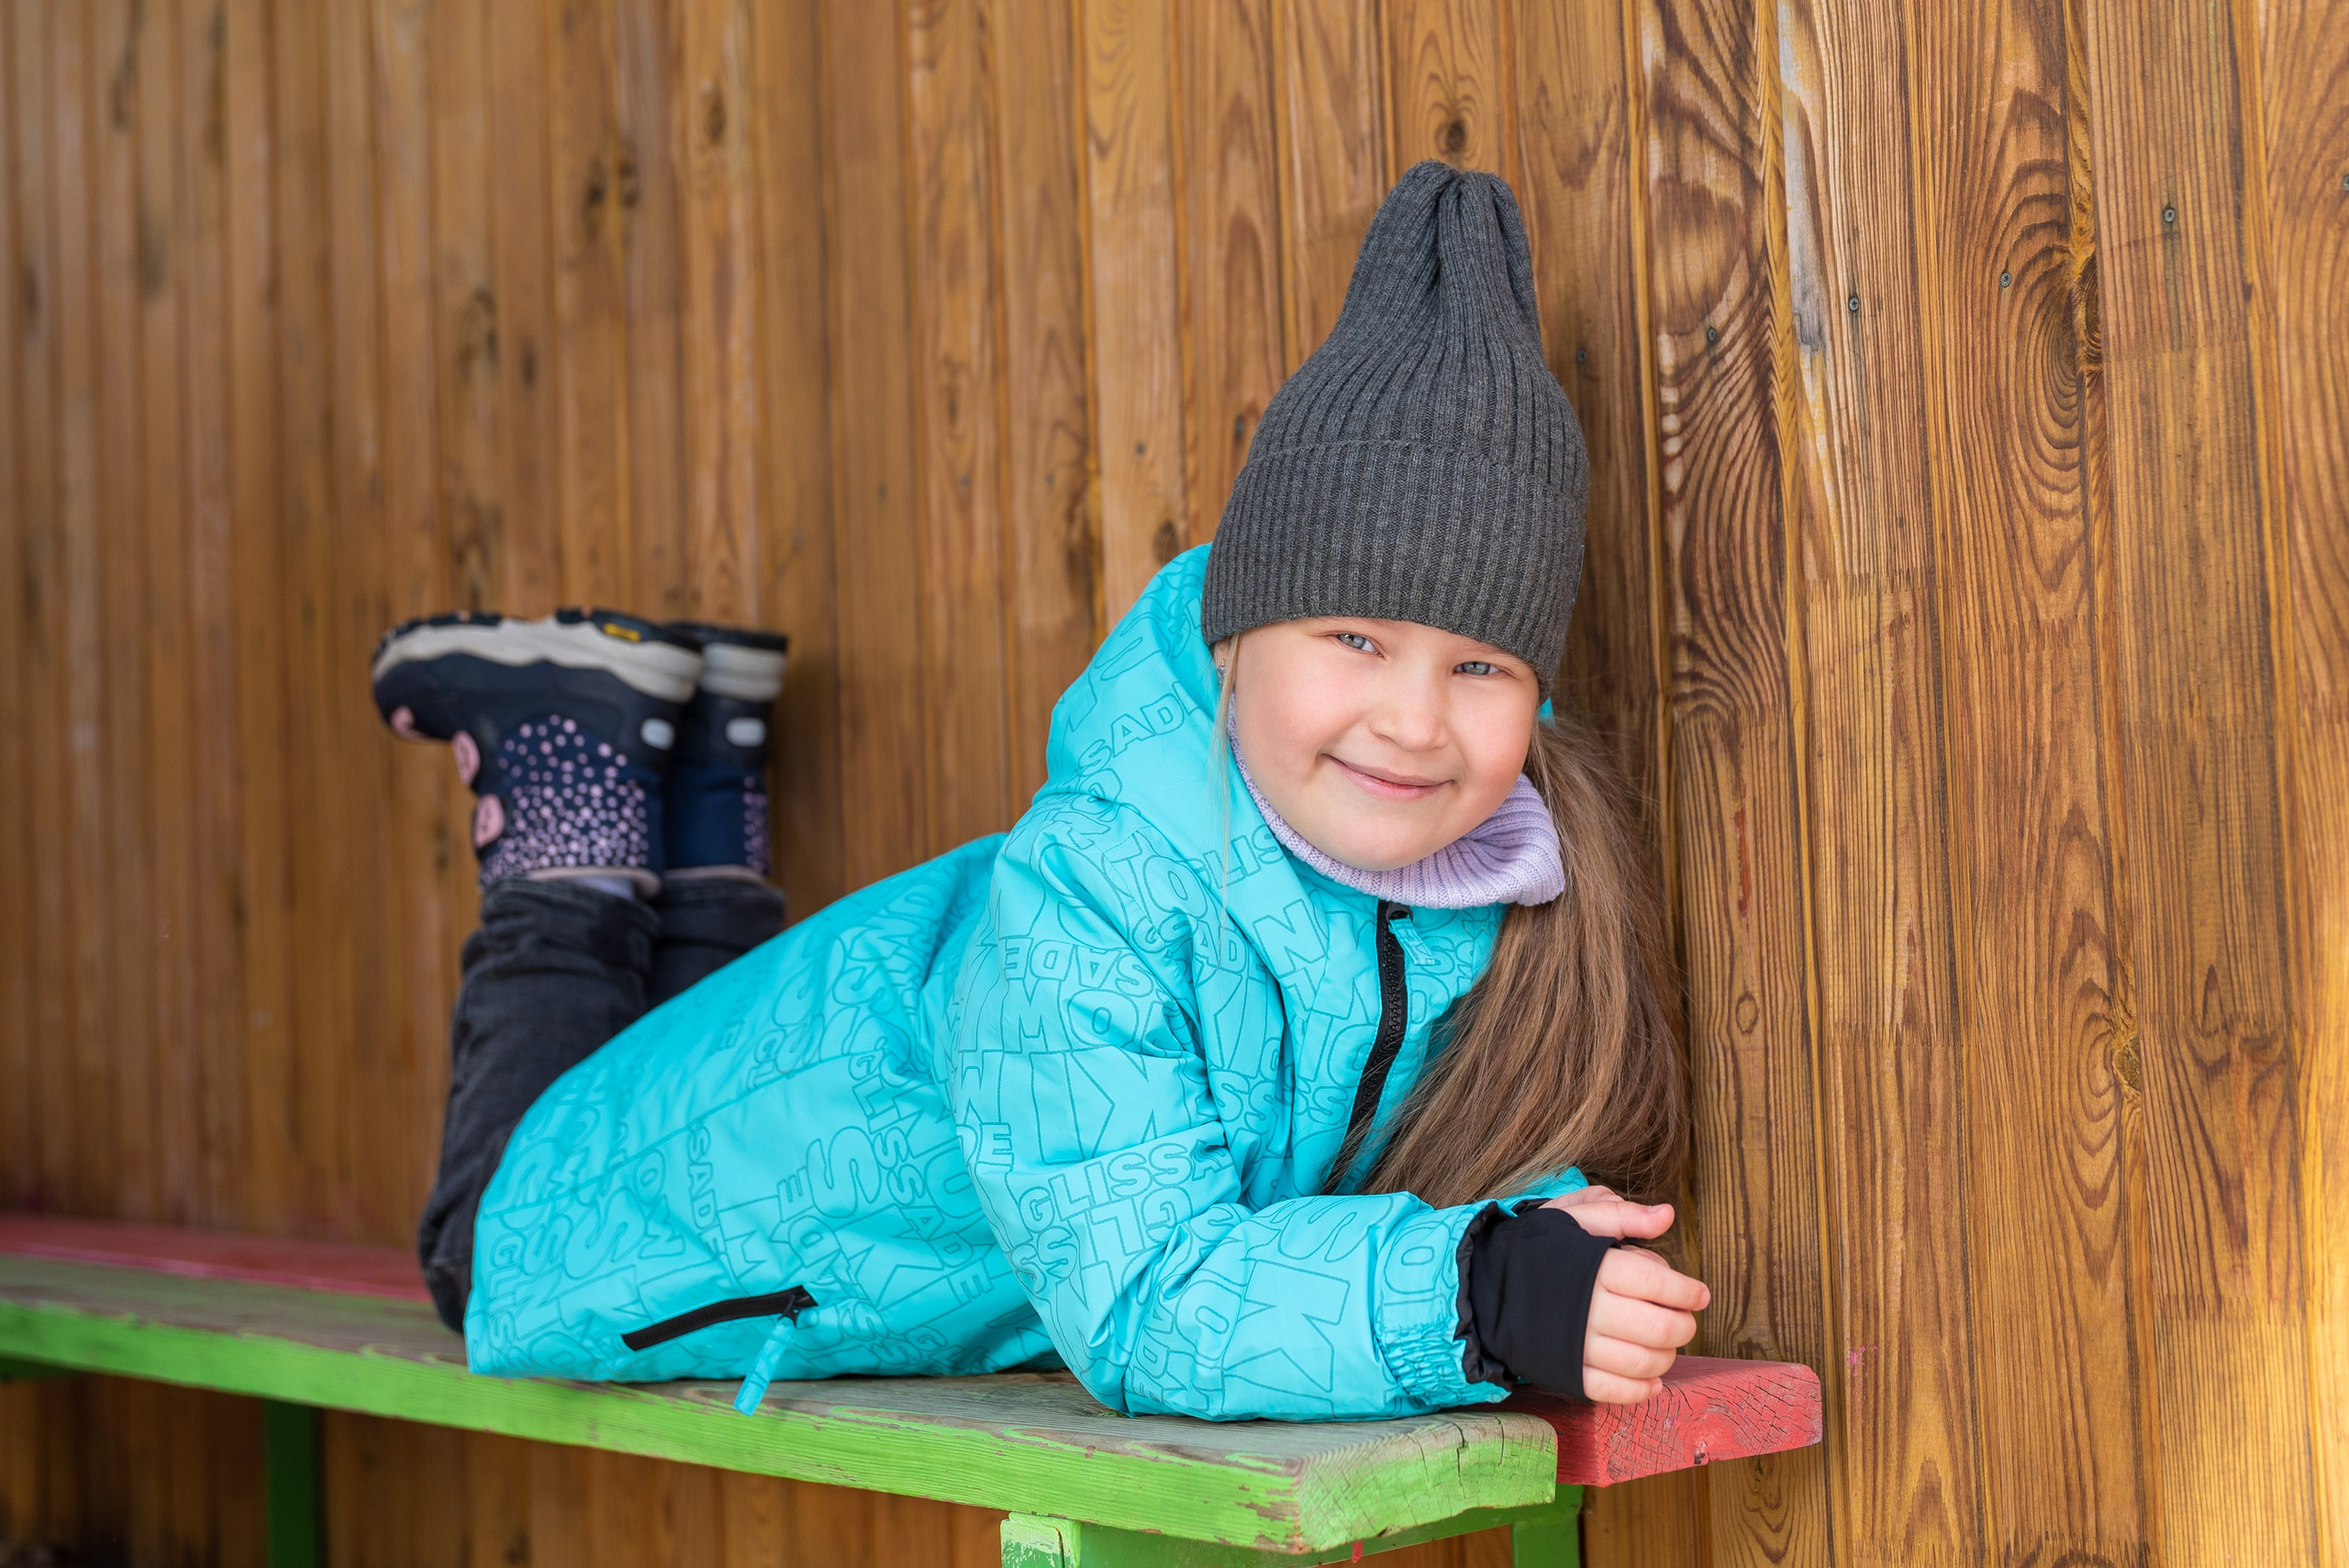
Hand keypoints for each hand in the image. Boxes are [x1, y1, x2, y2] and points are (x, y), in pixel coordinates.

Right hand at [1541, 1193, 1709, 1403]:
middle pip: (1658, 1326)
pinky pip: (1612, 1391)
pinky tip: (1652, 1381)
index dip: (1686, 1291)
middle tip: (1686, 1320)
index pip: (1656, 1281)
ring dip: (1666, 1358)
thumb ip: (1622, 1214)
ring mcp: (1576, 1344)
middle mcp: (1588, 1307)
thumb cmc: (1536, 1248)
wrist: (1483, 1284)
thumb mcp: (1574, 1215)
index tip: (1699, 1293)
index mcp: (1594, 1266)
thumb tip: (1665, 1216)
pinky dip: (1639, 1391)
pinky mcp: (1565, 1371)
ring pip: (1641, 1362)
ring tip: (1668, 1346)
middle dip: (1683, 1326)